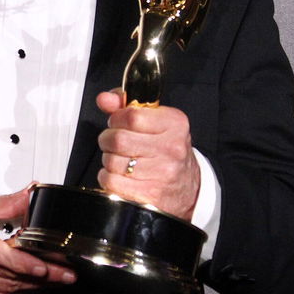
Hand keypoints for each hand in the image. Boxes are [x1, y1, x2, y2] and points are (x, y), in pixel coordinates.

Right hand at [0, 189, 74, 293]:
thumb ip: (6, 204)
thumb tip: (32, 194)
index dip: (22, 262)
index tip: (43, 266)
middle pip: (7, 273)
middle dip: (41, 275)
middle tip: (65, 273)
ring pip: (4, 288)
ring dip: (32, 286)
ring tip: (54, 280)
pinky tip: (28, 287)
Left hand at [96, 89, 199, 218]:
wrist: (188, 187)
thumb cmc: (166, 150)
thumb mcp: (154, 121)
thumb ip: (125, 105)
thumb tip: (105, 99)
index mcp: (174, 124)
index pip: (131, 115)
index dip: (116, 119)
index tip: (118, 123)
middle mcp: (171, 148)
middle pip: (118, 139)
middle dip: (108, 139)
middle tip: (115, 143)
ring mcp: (162, 173)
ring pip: (112, 161)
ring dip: (109, 160)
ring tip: (121, 160)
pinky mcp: (150, 195)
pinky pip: (111, 182)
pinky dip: (108, 178)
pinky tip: (121, 176)